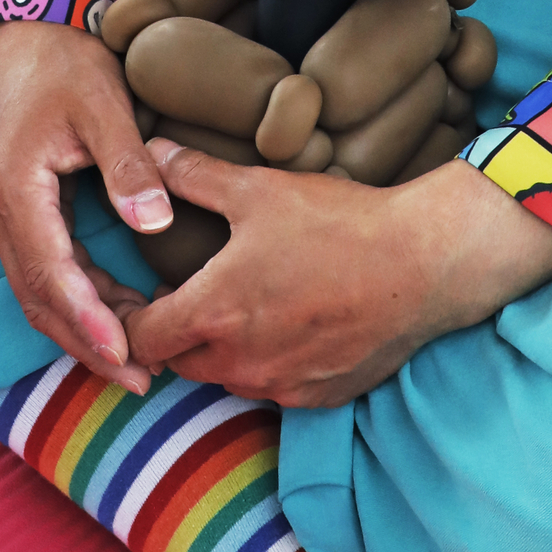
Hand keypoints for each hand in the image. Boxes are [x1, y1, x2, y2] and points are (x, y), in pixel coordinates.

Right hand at [0, 20, 174, 393]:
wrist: (30, 18)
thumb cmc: (68, 57)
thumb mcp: (105, 106)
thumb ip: (128, 167)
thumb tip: (154, 225)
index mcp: (13, 188)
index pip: (50, 275)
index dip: (89, 322)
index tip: (129, 356)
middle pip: (37, 297)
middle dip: (86, 342)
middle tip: (140, 379)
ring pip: (37, 289)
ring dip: (82, 325)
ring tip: (137, 358)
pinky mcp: (13, 205)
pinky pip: (41, 266)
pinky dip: (76, 295)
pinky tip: (118, 309)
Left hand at [123, 148, 551, 404]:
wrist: (421, 264)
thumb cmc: (337, 223)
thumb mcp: (258, 188)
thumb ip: (194, 176)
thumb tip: (150, 154)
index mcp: (213, 312)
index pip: (141, 338)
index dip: (130, 317)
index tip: (139, 293)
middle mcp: (239, 361)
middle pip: (179, 362)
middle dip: (175, 332)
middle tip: (187, 292)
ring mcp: (280, 384)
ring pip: (225, 378)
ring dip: (219, 349)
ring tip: (237, 303)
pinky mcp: (318, 397)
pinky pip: (272, 387)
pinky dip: (266, 362)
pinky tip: (286, 322)